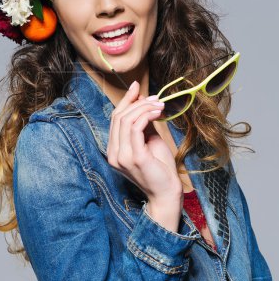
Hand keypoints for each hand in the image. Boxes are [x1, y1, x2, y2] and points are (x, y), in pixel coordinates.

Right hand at [107, 81, 182, 229]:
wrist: (167, 194)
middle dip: (135, 102)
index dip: (125, 101)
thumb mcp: (149, 141)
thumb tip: (142, 101)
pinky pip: (135, 128)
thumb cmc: (160, 169)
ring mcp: (121, 156)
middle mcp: (113, 153)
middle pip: (118, 117)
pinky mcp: (134, 157)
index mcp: (114, 150)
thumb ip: (143, 124)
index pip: (114, 119)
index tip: (135, 87)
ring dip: (143, 108)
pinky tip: (157, 112)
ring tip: (159, 105)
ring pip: (126, 120)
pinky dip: (146, 115)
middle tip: (154, 97)